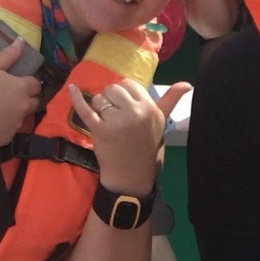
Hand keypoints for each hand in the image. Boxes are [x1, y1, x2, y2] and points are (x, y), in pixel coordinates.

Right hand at [0, 38, 42, 150]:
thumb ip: (8, 55)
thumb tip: (21, 41)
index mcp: (21, 89)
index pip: (36, 84)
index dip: (28, 82)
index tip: (18, 81)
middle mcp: (23, 108)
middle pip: (35, 103)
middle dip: (27, 98)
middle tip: (9, 95)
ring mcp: (15, 126)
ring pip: (21, 118)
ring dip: (15, 113)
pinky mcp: (5, 140)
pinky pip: (9, 131)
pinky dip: (3, 126)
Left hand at [70, 81, 190, 193]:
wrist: (131, 176)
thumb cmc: (146, 147)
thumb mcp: (161, 122)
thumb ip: (171, 100)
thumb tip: (187, 83)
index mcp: (150, 108)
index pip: (130, 84)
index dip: (124, 94)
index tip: (126, 108)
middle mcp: (134, 112)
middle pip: (113, 88)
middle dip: (111, 99)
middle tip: (117, 118)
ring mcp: (116, 121)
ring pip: (100, 99)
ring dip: (100, 108)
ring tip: (109, 124)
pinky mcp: (99, 130)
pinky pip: (85, 109)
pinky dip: (76, 98)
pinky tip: (72, 88)